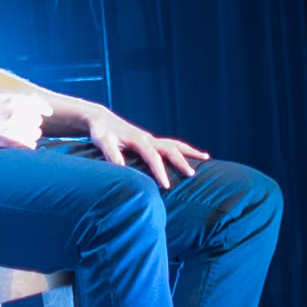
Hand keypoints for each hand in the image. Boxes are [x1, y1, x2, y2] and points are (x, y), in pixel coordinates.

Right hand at [0, 90, 47, 149]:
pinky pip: (30, 144)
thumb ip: (15, 96)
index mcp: (15, 98)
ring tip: (17, 133)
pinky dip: (26, 144)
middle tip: (19, 123)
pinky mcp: (10, 141)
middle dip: (30, 121)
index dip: (44, 109)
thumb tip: (32, 99)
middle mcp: (18, 111)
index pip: (39, 104)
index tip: (47, 113)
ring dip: (29, 133)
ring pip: (35, 132)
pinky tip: (19, 142)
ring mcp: (15, 127)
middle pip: (37, 119)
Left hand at [74, 104, 212, 187]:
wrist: (101, 120)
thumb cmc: (100, 133)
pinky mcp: (150, 141)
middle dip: (182, 161)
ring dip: (189, 151)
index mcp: (138, 140)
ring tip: (206, 157)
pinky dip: (182, 150)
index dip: (160, 172)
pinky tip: (190, 156)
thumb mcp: (102, 141)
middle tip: (192, 174)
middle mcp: (148, 138)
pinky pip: (170, 145)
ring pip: (174, 144)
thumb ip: (110, 153)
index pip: (153, 157)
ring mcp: (150, 139)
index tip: (167, 186)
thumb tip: (119, 166)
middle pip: (170, 148)